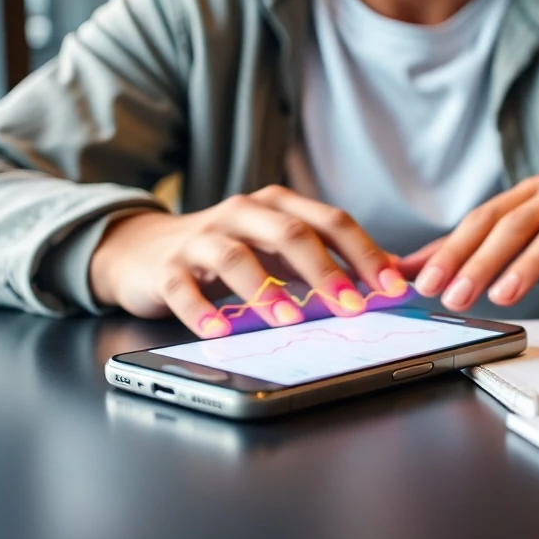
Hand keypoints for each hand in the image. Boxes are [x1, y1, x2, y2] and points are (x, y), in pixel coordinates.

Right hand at [88, 186, 406, 338]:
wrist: (143, 250)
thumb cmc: (225, 252)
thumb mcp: (279, 250)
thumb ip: (331, 258)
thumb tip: (395, 274)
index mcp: (278, 206)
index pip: (331, 221)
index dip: (364, 254)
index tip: (391, 288)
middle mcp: (242, 214)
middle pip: (290, 232)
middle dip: (325, 270)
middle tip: (351, 306)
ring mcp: (202, 239)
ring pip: (235, 255)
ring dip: (266, 289)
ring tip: (288, 319)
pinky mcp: (166, 268)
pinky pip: (183, 288)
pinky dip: (201, 311)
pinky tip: (219, 331)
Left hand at [400, 172, 538, 310]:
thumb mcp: (519, 250)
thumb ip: (466, 256)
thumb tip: (405, 271)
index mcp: (528, 192)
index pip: (483, 218)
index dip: (453, 250)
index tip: (427, 284)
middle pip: (515, 222)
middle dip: (482, 261)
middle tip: (458, 296)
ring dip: (527, 264)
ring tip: (504, 295)